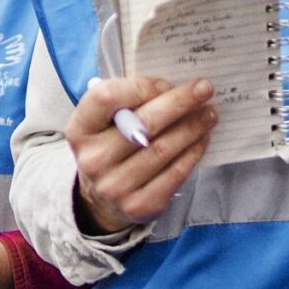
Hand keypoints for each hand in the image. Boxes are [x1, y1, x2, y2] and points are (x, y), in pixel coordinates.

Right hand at [67, 75, 214, 231]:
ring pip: (163, 148)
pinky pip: (174, 173)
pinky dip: (192, 152)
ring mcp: (114, 185)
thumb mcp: (103, 122)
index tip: (166, 83)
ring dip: (192, 127)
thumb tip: (173, 87)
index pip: (105, 97)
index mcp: (79, 130)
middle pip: (143, 123)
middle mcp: (93, 159)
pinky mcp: (138, 205)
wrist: (101, 198)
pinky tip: (202, 139)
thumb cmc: (109, 146)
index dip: (140, 87)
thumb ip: (126, 102)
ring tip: (208, 114)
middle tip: (204, 89)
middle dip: (179, 102)